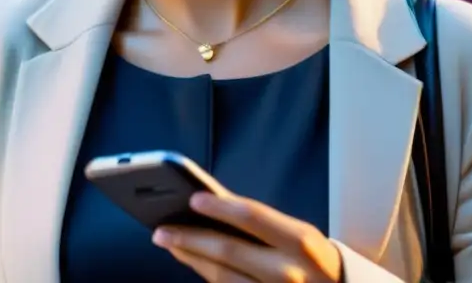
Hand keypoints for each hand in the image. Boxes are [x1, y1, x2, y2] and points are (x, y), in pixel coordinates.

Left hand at [152, 192, 342, 281]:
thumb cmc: (311, 257)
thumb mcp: (296, 233)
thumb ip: (259, 222)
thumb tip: (210, 202)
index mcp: (300, 240)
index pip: (253, 216)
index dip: (219, 205)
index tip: (192, 198)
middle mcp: (288, 271)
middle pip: (229, 252)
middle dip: (189, 238)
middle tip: (160, 229)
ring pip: (222, 278)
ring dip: (191, 259)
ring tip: (170, 243)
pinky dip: (207, 277)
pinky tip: (193, 263)